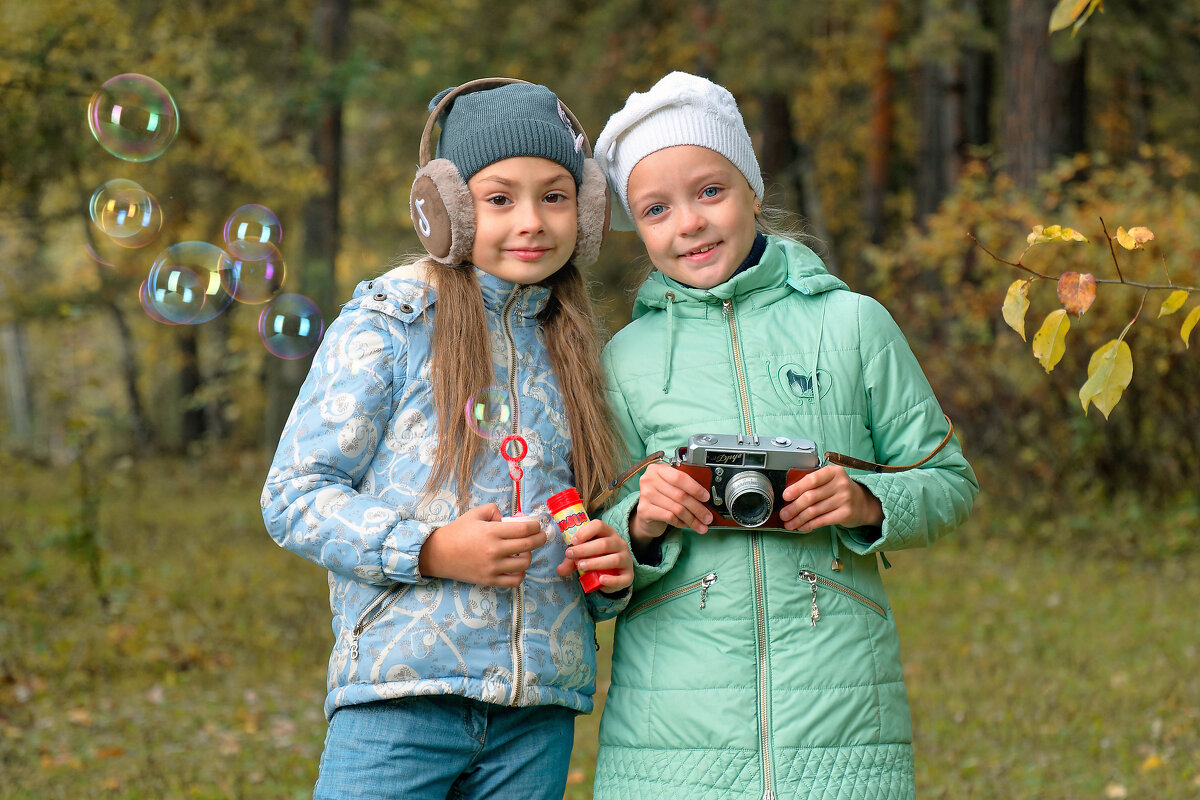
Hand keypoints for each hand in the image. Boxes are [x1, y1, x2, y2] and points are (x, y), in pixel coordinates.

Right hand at [418, 503, 546, 586]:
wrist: (438, 554)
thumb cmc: (457, 532)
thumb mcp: (475, 514)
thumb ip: (494, 511)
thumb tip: (510, 519)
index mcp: (491, 531)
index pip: (524, 529)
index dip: (535, 526)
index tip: (537, 525)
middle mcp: (494, 550)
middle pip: (528, 545)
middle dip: (540, 539)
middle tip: (542, 536)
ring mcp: (492, 567)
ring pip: (524, 563)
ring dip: (530, 556)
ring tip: (525, 551)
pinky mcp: (489, 580)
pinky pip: (514, 581)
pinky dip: (521, 574)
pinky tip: (518, 567)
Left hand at [556, 519, 634, 591]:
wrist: (614, 574)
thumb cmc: (597, 559)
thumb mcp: (584, 556)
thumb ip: (572, 560)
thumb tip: (559, 569)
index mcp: (608, 533)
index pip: (599, 526)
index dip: (585, 532)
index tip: (573, 541)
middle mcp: (619, 543)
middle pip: (604, 543)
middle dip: (585, 549)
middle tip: (570, 555)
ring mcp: (626, 559)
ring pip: (614, 559)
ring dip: (596, 563)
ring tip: (581, 566)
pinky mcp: (628, 575)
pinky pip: (622, 578)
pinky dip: (612, 579)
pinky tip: (601, 580)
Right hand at [628, 462, 712, 551]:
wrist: (647, 513)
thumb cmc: (663, 497)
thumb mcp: (673, 487)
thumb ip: (685, 487)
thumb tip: (706, 498)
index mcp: (658, 468)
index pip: (680, 477)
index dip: (695, 488)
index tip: (706, 497)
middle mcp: (649, 479)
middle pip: (680, 495)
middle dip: (698, 508)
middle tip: (708, 517)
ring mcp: (645, 494)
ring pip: (676, 508)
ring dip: (692, 519)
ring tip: (701, 525)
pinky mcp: (644, 510)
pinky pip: (669, 517)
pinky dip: (681, 523)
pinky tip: (686, 524)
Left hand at [778, 465, 883, 532]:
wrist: (863, 503)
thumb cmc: (840, 490)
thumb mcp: (829, 480)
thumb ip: (812, 484)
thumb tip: (789, 496)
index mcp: (833, 472)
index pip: (812, 479)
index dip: (796, 488)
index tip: (785, 496)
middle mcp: (841, 484)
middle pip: (811, 497)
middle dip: (793, 507)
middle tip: (783, 514)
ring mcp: (845, 499)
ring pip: (814, 511)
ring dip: (798, 519)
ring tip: (789, 523)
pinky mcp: (846, 514)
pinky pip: (822, 521)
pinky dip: (809, 525)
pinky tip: (802, 527)